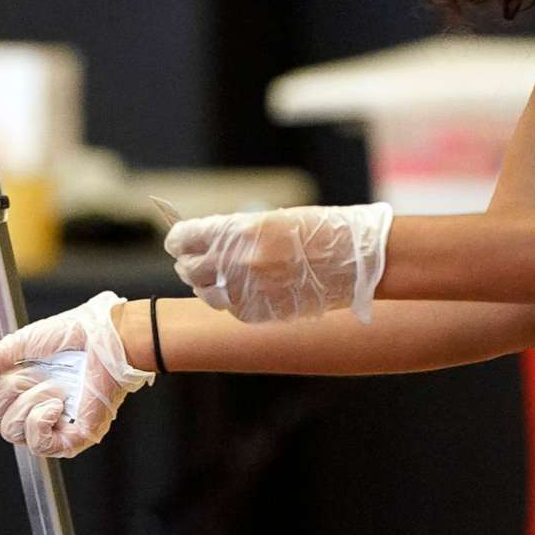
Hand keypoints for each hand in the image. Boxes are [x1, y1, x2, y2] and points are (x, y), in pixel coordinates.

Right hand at [0, 291, 150, 458]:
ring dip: (30, 402)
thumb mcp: (17, 347)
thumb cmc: (74, 335)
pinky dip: (42, 420)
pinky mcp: (74, 439)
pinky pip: (39, 444)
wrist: (111, 338)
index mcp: (20, 390)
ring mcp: (54, 428)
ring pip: (12, 432)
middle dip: (7, 393)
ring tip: (55, 385)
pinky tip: (57, 402)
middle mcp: (34, 412)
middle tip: (32, 374)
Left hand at [165, 203, 393, 324]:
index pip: (184, 238)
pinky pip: (230, 309)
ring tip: (219, 276)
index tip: (178, 242)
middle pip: (189, 268)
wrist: (356, 260)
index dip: (178, 240)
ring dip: (206, 284)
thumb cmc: (319, 232)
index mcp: (240, 230)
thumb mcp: (272, 220)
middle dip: (189, 263)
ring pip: (204, 293)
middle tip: (195, 260)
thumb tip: (203, 242)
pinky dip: (231, 300)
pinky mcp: (258, 314)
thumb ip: (234, 233)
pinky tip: (246, 290)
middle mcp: (237, 262)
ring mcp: (247, 291)